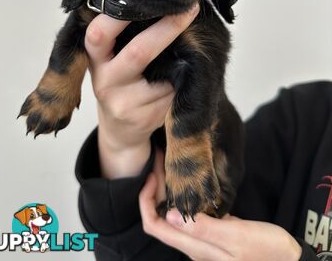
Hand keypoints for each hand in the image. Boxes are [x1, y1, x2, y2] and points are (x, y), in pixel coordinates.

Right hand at [84, 5, 198, 177]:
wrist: (120, 128)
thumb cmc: (120, 80)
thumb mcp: (109, 57)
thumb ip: (123, 34)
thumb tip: (159, 2)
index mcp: (95, 58)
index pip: (100, 32)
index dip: (122, 14)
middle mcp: (104, 81)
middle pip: (139, 52)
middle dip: (168, 29)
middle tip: (189, 10)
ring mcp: (123, 103)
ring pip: (163, 75)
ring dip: (179, 63)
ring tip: (185, 56)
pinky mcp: (142, 119)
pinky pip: (172, 95)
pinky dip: (181, 84)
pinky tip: (180, 82)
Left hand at [139, 153, 301, 260]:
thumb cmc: (265, 251)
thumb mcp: (235, 237)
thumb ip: (204, 228)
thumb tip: (169, 215)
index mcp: (195, 246)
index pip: (154, 225)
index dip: (146, 201)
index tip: (152, 175)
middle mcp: (194, 244)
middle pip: (160, 217)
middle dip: (155, 189)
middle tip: (161, 160)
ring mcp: (204, 238)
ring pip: (173, 214)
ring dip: (168, 190)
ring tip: (171, 165)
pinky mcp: (215, 231)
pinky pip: (190, 214)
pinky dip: (184, 195)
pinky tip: (191, 181)